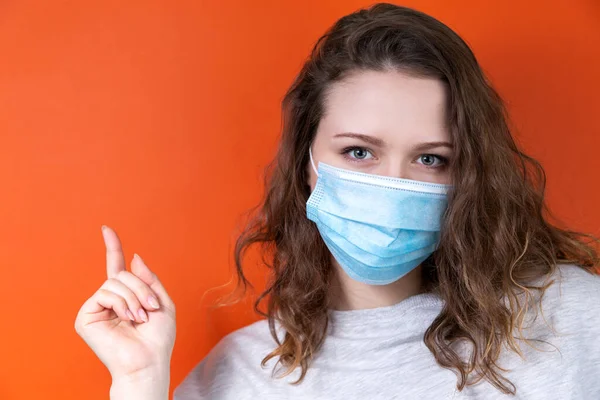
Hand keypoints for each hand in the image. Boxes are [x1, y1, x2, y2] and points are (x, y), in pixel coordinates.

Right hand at [74, 225, 175, 379]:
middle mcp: (108, 300)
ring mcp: (96, 308)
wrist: (148, 361)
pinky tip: (128, 319)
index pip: (117, 267)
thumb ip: (149, 279)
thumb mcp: (162, 303)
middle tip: (150, 309)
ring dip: (134, 298)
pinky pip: (104, 293)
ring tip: (140, 317)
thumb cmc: (157, 339)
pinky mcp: (85, 317)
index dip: (112, 247)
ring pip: (114, 282)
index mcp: (126, 296)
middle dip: (141, 288)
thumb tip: (134, 257)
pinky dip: (121, 303)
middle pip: (121, 274)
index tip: (107, 229)